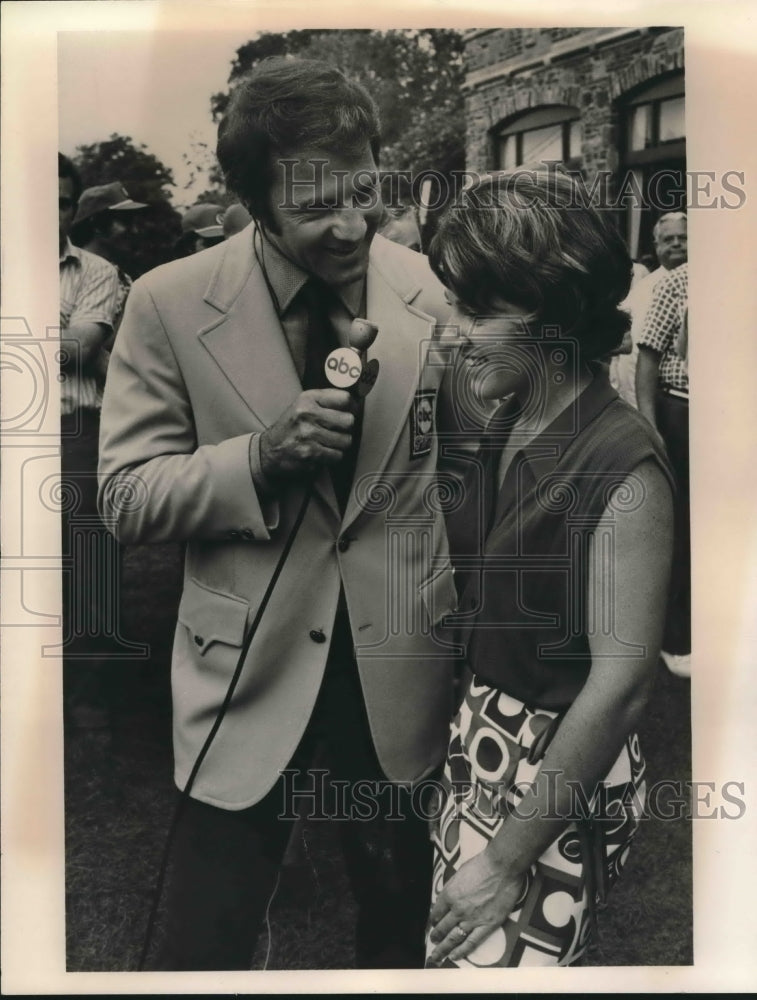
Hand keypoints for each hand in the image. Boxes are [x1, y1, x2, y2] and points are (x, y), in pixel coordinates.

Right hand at [259, 388, 357, 480]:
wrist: (269, 451)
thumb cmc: (291, 427)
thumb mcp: (303, 405)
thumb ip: (326, 401)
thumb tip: (355, 403)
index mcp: (307, 399)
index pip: (345, 398)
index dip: (351, 407)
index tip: (349, 412)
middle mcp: (308, 415)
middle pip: (349, 421)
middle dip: (345, 429)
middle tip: (336, 431)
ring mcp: (309, 435)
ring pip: (346, 441)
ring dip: (339, 445)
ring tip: (327, 443)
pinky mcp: (310, 454)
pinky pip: (337, 456)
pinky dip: (332, 457)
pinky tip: (321, 453)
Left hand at [427, 846, 526, 965]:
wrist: (502, 867)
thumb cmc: (482, 865)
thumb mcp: (459, 874)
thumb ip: (452, 889)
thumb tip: (448, 899)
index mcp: (449, 894)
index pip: (436, 912)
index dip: (433, 921)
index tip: (432, 925)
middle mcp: (457, 909)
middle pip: (442, 927)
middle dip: (435, 937)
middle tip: (432, 943)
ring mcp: (472, 919)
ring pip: (453, 938)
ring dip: (443, 948)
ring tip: (437, 956)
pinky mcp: (487, 925)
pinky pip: (471, 942)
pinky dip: (462, 951)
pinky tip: (454, 956)